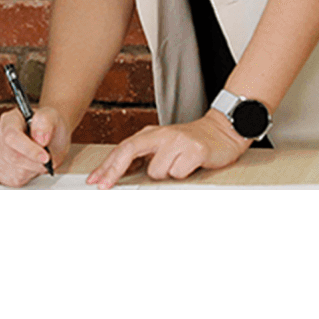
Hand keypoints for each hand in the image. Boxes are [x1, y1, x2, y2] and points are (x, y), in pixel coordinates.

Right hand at [0, 106, 70, 186]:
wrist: (49, 136)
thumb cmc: (48, 125)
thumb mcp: (52, 117)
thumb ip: (45, 122)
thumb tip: (40, 138)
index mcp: (9, 119)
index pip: (11, 136)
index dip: (28, 149)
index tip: (45, 157)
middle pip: (12, 156)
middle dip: (34, 162)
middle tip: (48, 160)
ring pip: (14, 170)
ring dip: (32, 169)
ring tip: (40, 159)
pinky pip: (13, 179)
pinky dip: (28, 176)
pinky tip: (32, 165)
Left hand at [86, 109, 249, 187]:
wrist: (223, 131)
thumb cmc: (189, 142)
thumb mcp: (162, 146)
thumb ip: (143, 156)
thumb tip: (117, 172)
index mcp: (151, 134)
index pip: (123, 148)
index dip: (107, 165)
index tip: (95, 180)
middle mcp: (162, 134)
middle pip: (128, 151)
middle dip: (113, 171)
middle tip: (104, 186)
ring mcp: (178, 141)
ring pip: (157, 171)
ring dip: (166, 173)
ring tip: (179, 165)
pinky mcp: (195, 150)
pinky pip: (178, 172)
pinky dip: (183, 173)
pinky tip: (191, 164)